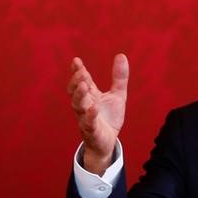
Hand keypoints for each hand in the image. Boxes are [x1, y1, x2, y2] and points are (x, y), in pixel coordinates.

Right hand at [67, 53, 128, 175]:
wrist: (108, 142)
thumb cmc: (109, 118)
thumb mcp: (118, 95)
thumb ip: (119, 77)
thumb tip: (121, 55)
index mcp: (90, 95)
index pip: (82, 81)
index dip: (78, 71)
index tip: (76, 61)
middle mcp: (85, 105)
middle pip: (76, 92)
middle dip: (76, 81)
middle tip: (80, 72)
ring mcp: (86, 118)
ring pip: (78, 106)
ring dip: (79, 95)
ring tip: (83, 85)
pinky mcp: (92, 130)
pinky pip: (88, 122)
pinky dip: (90, 115)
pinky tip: (94, 107)